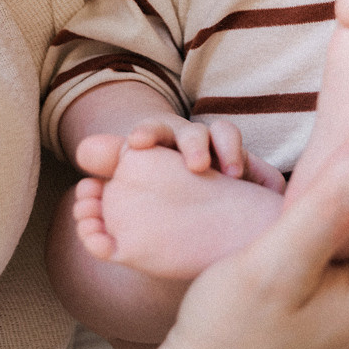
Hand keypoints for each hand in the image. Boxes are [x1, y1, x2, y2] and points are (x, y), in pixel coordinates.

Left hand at [85, 114, 285, 192]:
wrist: (199, 218)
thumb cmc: (160, 198)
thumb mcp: (136, 186)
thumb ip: (111, 170)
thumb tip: (83, 151)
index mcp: (161, 145)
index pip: (152, 131)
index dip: (146, 133)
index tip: (137, 143)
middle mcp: (192, 143)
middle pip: (192, 131)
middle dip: (193, 143)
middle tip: (196, 165)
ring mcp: (222, 154)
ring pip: (225, 135)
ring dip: (229, 149)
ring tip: (232, 173)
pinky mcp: (250, 170)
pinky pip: (261, 165)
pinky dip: (262, 173)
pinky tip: (265, 189)